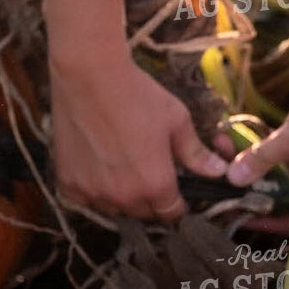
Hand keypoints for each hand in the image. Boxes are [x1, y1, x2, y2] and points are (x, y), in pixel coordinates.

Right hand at [51, 51, 231, 221]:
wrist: (89, 75)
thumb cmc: (137, 95)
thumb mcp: (176, 121)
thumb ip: (196, 153)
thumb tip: (220, 171)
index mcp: (155, 185)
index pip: (172, 213)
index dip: (178, 203)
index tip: (176, 189)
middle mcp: (123, 197)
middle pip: (144, 212)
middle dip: (152, 198)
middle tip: (150, 169)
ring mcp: (93, 193)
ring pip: (114, 208)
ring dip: (122, 195)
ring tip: (123, 163)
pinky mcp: (68, 183)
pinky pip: (86, 199)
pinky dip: (94, 189)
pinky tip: (98, 164)